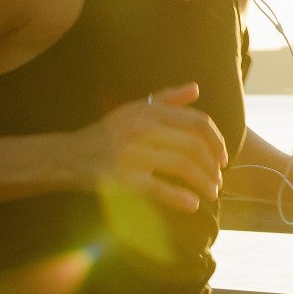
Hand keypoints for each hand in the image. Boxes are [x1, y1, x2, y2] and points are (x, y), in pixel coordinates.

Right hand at [73, 82, 226, 211]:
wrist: (69, 155)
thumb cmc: (107, 132)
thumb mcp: (135, 108)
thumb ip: (167, 98)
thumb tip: (196, 88)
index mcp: (149, 111)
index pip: (197, 122)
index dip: (217, 141)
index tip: (223, 158)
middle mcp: (142, 129)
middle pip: (193, 146)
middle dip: (212, 166)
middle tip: (219, 180)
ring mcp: (132, 154)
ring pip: (181, 166)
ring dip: (203, 183)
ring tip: (212, 194)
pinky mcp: (122, 179)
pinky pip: (158, 189)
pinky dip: (179, 198)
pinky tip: (193, 205)